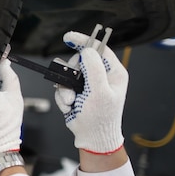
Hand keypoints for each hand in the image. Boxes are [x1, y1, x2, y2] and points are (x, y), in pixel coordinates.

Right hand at [54, 31, 127, 153]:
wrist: (91, 138)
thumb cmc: (101, 118)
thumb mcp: (100, 91)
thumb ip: (93, 68)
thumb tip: (86, 50)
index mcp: (113, 73)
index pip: (98, 49)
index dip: (83, 41)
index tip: (69, 37)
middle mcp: (101, 76)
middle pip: (78, 61)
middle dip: (70, 74)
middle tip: (72, 86)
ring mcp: (87, 85)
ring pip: (66, 74)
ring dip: (65, 88)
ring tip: (71, 100)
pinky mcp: (76, 92)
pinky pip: (61, 86)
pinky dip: (62, 97)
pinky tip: (70, 106)